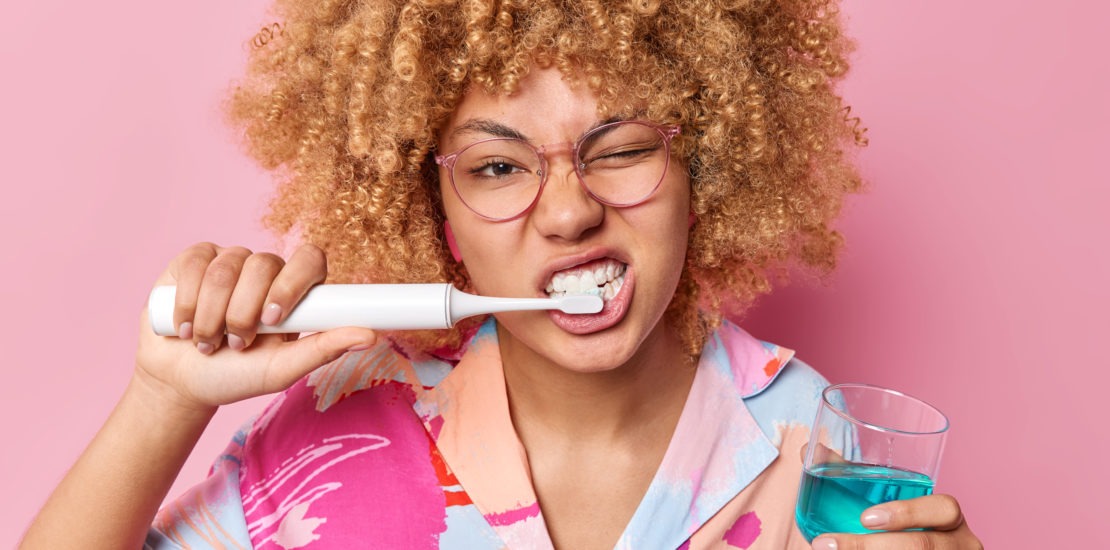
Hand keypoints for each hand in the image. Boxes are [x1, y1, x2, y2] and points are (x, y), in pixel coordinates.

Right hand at [134, 242, 376, 412]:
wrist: (181, 381)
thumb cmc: (238, 375)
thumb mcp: (281, 369)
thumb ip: (323, 349)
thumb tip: (370, 336)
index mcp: (297, 291)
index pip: (311, 260)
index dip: (292, 283)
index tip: (274, 318)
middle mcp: (267, 269)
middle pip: (264, 264)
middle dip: (243, 312)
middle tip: (237, 345)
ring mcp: (231, 260)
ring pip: (226, 268)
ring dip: (212, 316)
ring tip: (208, 342)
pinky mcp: (196, 259)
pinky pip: (195, 264)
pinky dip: (186, 303)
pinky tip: (182, 327)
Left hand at [810, 494, 982, 548]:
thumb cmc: (896, 530)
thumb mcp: (883, 507)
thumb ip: (851, 478)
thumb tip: (810, 449)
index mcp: (949, 519)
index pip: (945, 508)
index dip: (908, 513)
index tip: (864, 518)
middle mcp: (959, 544)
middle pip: (923, 546)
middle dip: (870, 547)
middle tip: (826, 544)